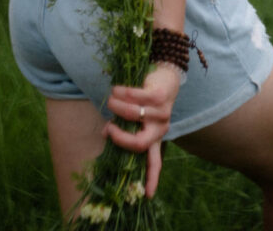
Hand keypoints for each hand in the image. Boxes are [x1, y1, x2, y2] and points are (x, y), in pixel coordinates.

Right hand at [105, 65, 181, 196]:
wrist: (165, 77)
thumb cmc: (146, 101)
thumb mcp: (137, 119)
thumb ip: (124, 129)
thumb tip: (106, 133)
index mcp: (156, 138)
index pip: (155, 163)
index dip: (151, 179)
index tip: (147, 196)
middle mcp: (161, 129)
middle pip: (139, 143)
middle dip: (120, 137)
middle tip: (109, 129)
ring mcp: (162, 113)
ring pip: (132, 115)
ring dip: (115, 107)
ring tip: (110, 100)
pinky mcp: (159, 96)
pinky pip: (134, 96)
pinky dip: (121, 93)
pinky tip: (115, 90)